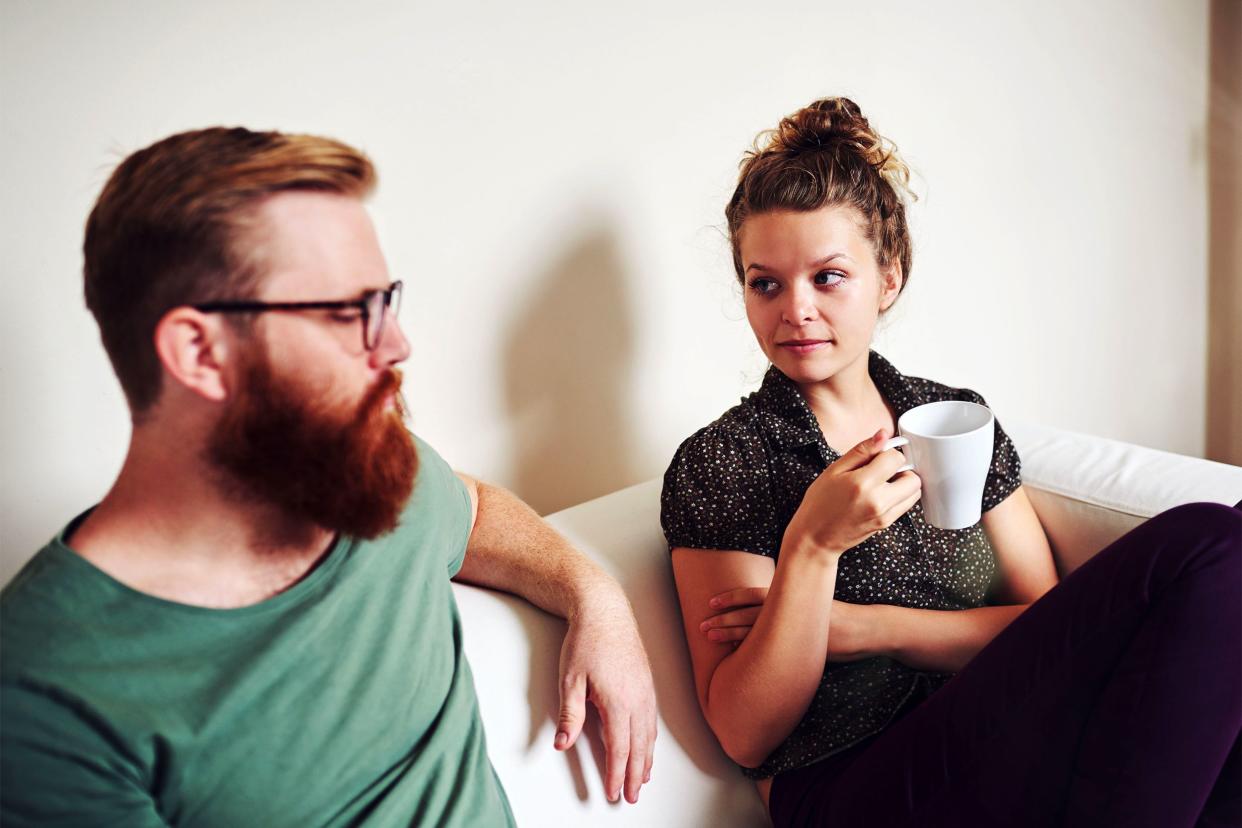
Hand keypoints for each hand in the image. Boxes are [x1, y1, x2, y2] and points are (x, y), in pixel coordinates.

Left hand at [555, 595, 657, 803]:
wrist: (605, 609)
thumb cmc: (586, 641)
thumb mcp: (570, 678)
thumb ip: (570, 713)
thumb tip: (563, 742)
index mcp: (618, 701)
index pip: (619, 748)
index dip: (617, 774)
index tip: (614, 792)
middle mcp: (637, 698)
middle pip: (639, 746)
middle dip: (635, 775)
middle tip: (631, 796)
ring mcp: (646, 689)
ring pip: (650, 734)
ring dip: (647, 759)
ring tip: (644, 778)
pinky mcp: (648, 682)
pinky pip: (653, 718)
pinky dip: (651, 738)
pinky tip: (648, 744)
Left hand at [700, 587, 875, 660]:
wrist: (863, 631)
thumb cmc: (837, 622)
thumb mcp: (808, 608)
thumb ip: (789, 610)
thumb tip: (771, 615)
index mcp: (788, 598)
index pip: (753, 595)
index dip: (731, 598)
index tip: (712, 602)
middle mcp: (787, 610)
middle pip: (746, 612)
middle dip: (722, 617)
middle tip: (702, 624)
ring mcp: (793, 628)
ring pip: (753, 629)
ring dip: (728, 632)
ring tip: (708, 635)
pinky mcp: (799, 646)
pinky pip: (769, 650)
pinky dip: (750, 652)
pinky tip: (733, 658)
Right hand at [785, 428, 920, 559]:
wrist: (816, 537)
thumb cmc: (820, 503)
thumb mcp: (834, 470)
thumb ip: (861, 450)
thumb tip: (883, 434)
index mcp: (862, 483)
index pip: (895, 458)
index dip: (887, 452)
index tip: (876, 455)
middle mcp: (878, 500)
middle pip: (912, 476)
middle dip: (902, 468)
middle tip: (883, 468)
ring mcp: (885, 514)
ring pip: (914, 491)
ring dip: (904, 482)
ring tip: (883, 482)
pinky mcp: (887, 523)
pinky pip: (907, 504)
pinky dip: (901, 495)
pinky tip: (882, 493)